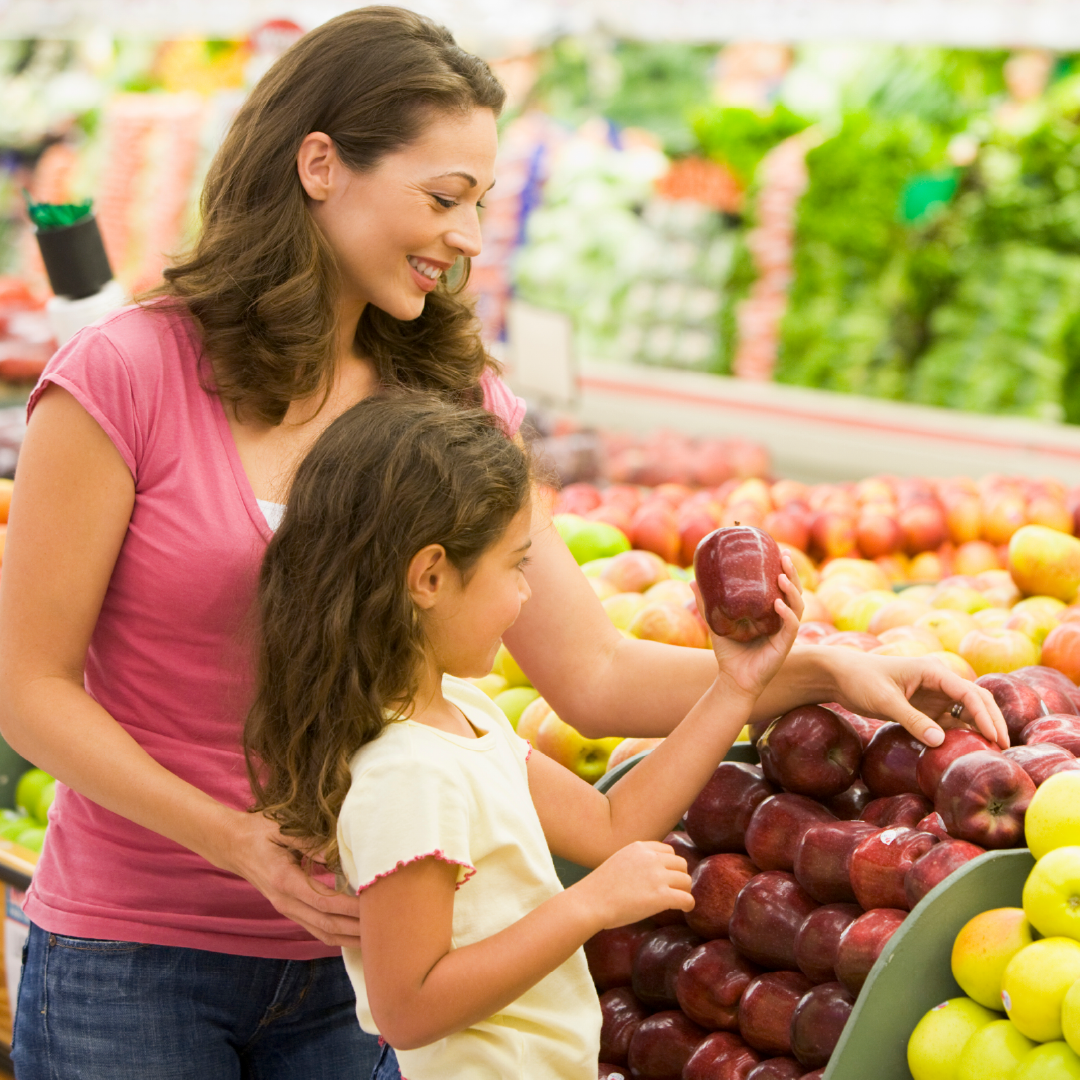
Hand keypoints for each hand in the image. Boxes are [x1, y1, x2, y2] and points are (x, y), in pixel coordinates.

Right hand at [220, 810, 362, 947]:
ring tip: (376, 939)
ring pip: (322, 932)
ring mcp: (287, 909)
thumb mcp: (285, 830)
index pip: (325, 902)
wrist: (232, 845)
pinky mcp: (290, 910)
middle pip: (326, 924)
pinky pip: (316, 929)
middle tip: (386, 928)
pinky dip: (337, 935)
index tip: (375, 906)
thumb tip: (339, 853)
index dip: (351, 908)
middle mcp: (285, 902)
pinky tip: (356, 936)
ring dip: (349, 938)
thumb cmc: (260, 832)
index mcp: (285, 880)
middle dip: (356, 929)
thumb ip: (312, 842)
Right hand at [573, 841, 693, 929]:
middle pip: (681, 864)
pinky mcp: (661, 896)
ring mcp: (657, 876)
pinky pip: (686, 898)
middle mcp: (651, 858)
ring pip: (686, 880)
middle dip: (680, 877)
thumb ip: (636, 861)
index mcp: (640, 848)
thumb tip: (650, 873)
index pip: (669, 851)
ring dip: (684, 890)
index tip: (669, 876)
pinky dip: (688, 904)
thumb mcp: (618, 861)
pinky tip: (685, 909)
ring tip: (679, 900)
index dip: (671, 865)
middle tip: (675, 890)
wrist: (590, 902)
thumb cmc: (599, 888)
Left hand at [693, 553, 803, 702]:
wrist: (733, 679)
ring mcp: (785, 632)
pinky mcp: (784, 645)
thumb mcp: (716, 623)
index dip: (784, 569)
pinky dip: (786, 614)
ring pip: (797, 606)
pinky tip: (778, 604)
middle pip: (795, 592)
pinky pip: (790, 626)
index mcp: (770, 612)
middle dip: (792, 573)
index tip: (779, 550)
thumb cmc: (728, 652)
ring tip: (782, 576)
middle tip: (785, 556)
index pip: (782, 586)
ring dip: (792, 590)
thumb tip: (693, 580)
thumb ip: (707, 603)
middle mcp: (782, 619)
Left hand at [820, 647, 1007, 748]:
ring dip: (980, 729)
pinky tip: (968, 750)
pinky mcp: (925, 708)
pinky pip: (950, 721)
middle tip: (1002, 747)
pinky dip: (962, 734)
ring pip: (967, 712)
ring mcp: (933, 695)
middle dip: (991, 721)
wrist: (840, 677)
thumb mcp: (884, 700)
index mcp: (933, 671)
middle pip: (976, 700)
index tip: (995, 736)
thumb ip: (912, 720)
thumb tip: (941, 741)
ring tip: (992, 753)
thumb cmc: (860, 680)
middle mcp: (938, 682)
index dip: (985, 714)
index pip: (969, 692)